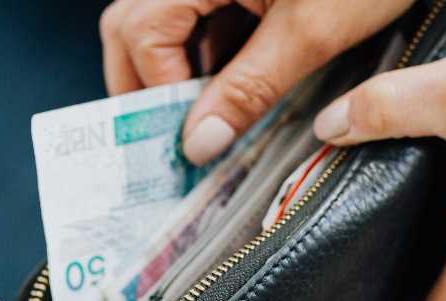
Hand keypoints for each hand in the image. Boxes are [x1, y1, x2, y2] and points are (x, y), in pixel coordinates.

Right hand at [100, 0, 412, 164]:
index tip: (185, 140)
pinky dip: (209, 51)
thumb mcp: (312, 32)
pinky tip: (231, 85)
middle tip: (169, 139)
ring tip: (203, 119)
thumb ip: (248, 88)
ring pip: (163, 20)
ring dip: (175, 71)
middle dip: (145, 84)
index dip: (156, 92)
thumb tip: (199, 143)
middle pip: (134, 24)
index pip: (141, 33)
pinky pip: (201, 12)